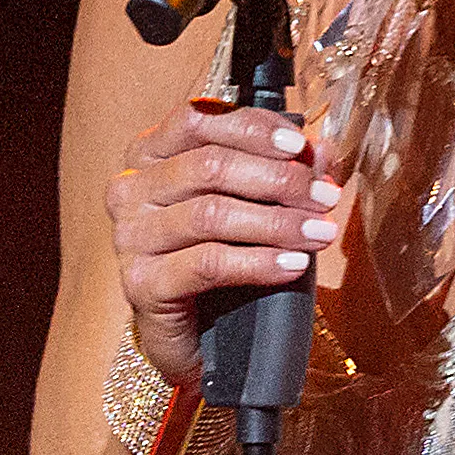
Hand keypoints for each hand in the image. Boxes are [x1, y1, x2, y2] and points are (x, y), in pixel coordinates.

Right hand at [103, 104, 344, 384]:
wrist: (193, 334)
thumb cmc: (217, 257)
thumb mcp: (251, 205)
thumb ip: (282, 171)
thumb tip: (322, 151)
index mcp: (150, 157)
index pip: (194, 120)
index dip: (251, 128)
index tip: (299, 147)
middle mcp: (131, 192)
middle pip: (208, 167)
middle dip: (277, 180)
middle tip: (324, 198)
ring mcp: (130, 238)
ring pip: (210, 215)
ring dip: (277, 222)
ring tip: (318, 233)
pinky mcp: (141, 283)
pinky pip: (208, 264)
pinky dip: (258, 263)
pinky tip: (292, 265)